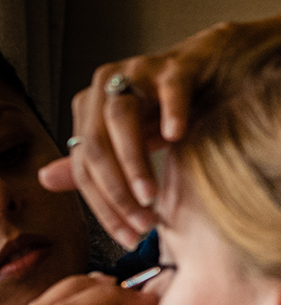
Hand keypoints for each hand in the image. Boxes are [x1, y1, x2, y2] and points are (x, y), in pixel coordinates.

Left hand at [38, 21, 240, 249]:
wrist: (210, 68)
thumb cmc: (168, 107)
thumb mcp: (130, 139)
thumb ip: (94, 161)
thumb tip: (46, 180)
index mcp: (90, 108)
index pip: (85, 165)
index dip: (104, 206)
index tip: (129, 237)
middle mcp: (106, 87)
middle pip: (97, 144)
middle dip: (117, 191)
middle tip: (142, 224)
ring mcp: (140, 73)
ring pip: (123, 119)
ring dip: (134, 163)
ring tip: (151, 197)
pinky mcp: (176, 67)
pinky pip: (170, 89)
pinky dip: (171, 113)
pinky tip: (175, 137)